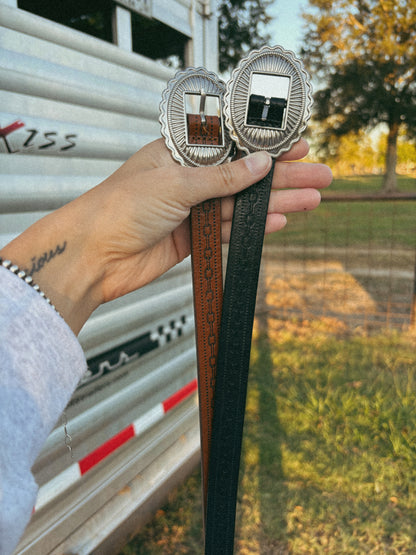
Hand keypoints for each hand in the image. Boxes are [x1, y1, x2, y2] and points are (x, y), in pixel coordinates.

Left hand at [0, 139, 330, 333]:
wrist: (94, 256)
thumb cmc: (119, 207)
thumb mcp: (176, 183)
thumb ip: (223, 178)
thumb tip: (261, 165)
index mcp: (181, 153)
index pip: (234, 145)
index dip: (267, 146)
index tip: (298, 146)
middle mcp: (189, 179)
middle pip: (245, 175)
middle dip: (283, 176)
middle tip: (319, 176)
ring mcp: (192, 210)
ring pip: (243, 204)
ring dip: (276, 202)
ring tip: (312, 200)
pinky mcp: (193, 238)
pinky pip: (230, 229)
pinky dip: (254, 226)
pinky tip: (279, 221)